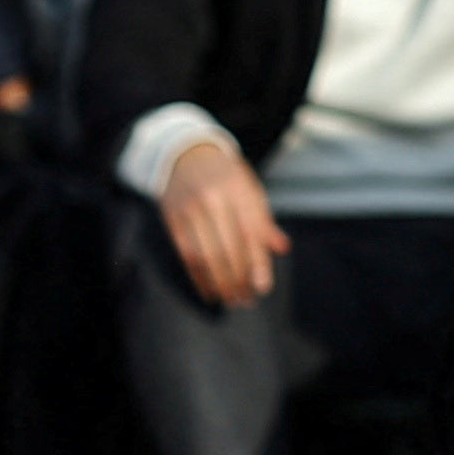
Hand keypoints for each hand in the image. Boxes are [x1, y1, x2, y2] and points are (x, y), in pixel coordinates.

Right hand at [158, 137, 285, 307]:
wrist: (185, 154)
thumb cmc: (226, 176)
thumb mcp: (250, 188)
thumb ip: (263, 218)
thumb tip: (281, 248)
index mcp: (238, 188)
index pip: (250, 232)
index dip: (257, 262)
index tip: (262, 288)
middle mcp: (213, 198)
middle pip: (227, 248)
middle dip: (238, 279)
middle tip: (246, 300)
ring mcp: (190, 208)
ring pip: (205, 255)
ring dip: (219, 283)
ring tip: (230, 300)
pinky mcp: (172, 218)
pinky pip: (186, 254)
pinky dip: (198, 278)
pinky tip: (209, 291)